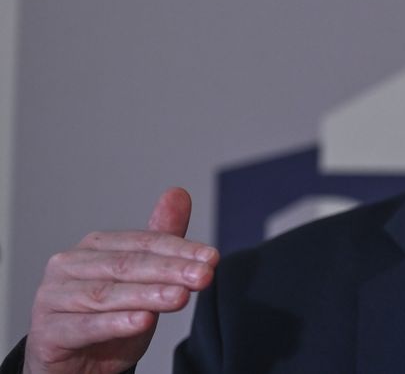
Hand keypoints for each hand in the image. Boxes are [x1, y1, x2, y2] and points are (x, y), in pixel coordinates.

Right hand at [23, 188, 218, 373]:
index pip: (142, 243)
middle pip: (127, 265)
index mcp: (93, 248)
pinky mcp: (47, 333)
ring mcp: (52, 299)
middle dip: (171, 270)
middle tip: (204, 276)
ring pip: (106, 294)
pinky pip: (85, 326)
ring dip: (148, 295)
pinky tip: (143, 321)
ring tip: (181, 297)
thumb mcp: (143, 281)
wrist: (74, 365)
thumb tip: (178, 193)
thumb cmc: (109, 318)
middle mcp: (68, 266)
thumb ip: (160, 241)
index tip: (212, 258)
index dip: (179, 249)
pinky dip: (116, 323)